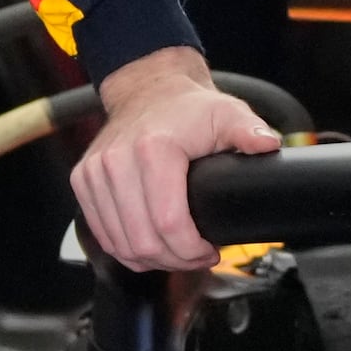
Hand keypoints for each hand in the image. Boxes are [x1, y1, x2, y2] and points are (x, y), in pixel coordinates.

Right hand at [71, 48, 279, 272]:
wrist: (149, 91)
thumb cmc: (188, 108)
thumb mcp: (228, 113)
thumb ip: (249, 131)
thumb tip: (267, 144)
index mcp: (153, 148)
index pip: (169, 223)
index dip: (193, 250)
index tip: (210, 250)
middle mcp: (117, 160)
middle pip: (143, 241)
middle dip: (175, 259)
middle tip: (197, 256)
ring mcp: (94, 172)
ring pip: (120, 244)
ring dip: (152, 259)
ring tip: (177, 252)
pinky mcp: (83, 181)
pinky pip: (102, 234)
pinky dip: (127, 250)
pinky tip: (151, 246)